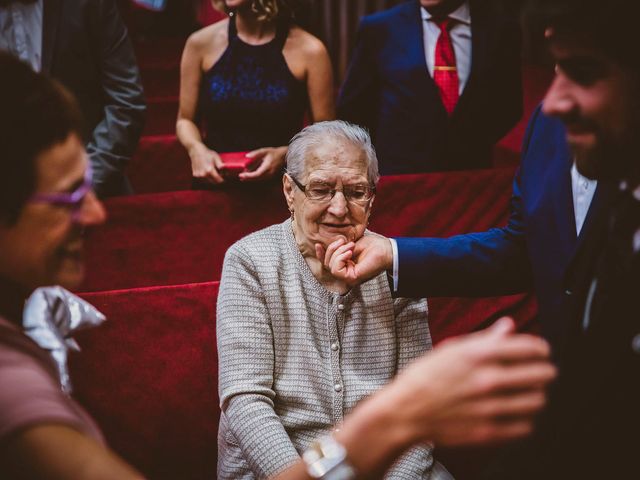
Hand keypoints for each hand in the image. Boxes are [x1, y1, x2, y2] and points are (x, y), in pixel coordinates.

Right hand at [189, 143, 223, 183]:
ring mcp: (198, 175)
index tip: (224, 177)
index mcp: (209, 170)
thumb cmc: (207, 154)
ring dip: (211, 179)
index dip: (223, 179)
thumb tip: (227, 173)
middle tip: (219, 174)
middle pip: (214, 182)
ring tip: (212, 171)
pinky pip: (203, 179)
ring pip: (208, 182)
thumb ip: (221, 166)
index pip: (219, 180)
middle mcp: (203, 174)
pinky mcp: (195, 175)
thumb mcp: (216, 158)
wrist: (196, 151)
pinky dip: (206, 177)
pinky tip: (206, 171)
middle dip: (217, 179)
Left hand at [238, 146, 286, 181]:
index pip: (256, 174)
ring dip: (251, 179)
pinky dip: (255, 178)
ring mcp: (270, 175)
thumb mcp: (265, 151)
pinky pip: (261, 178)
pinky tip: (250, 176)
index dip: (248, 176)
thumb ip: (256, 153)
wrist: (284, 156)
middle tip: (240, 177)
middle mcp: (269, 173)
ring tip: (243, 177)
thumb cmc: (274, 153)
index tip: (241, 175)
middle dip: (248, 178)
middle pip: (256, 179)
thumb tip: (247, 156)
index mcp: (267, 167)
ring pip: (259, 179)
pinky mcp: (270, 176)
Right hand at [316, 234, 392, 285]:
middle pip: (327, 264)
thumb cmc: (373, 246)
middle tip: (345, 242)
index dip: (321, 255)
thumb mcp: (351, 244)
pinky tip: (349, 253)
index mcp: (346, 265)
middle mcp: (346, 273)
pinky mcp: (351, 278)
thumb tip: (325, 246)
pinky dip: (340, 258)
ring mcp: (349, 277)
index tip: (318, 244)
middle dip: (332, 249)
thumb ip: (339, 248)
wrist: (386, 249)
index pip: (328, 263)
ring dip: (338, 252)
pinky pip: (336, 270)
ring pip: (330, 266)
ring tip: (350, 246)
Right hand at [334, 318, 555, 476]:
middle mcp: (487, 379)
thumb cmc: (426, 376)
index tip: (542, 352)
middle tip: (541, 372)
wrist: (405, 411)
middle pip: (542, 374)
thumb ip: (485, 338)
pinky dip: (525, 419)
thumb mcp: (452, 349)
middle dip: (545, 370)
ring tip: (529, 393)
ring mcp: (489, 407)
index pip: (530, 348)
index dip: (541, 348)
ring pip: (537, 401)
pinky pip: (526, 426)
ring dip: (537, 394)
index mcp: (477, 354)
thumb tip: (510, 325)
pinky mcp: (488, 431)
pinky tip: (516, 412)